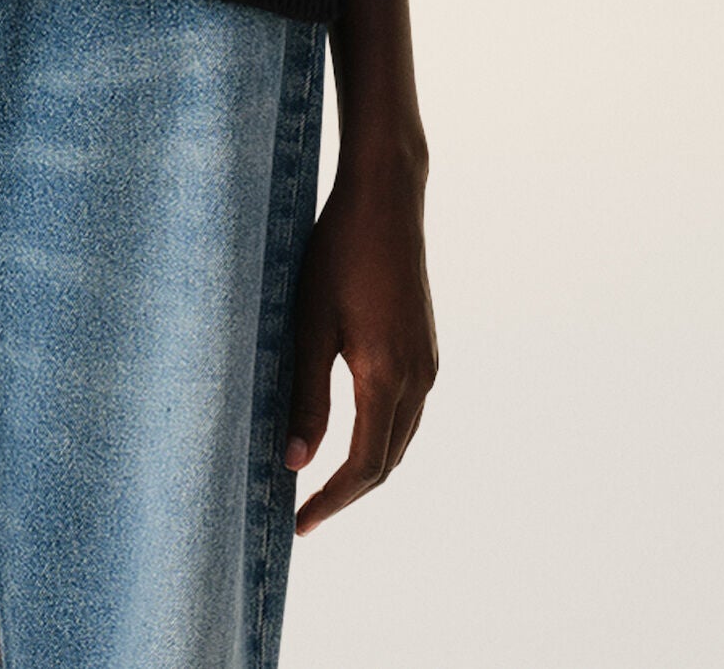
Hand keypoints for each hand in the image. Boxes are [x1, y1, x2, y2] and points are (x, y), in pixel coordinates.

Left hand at [282, 150, 436, 533]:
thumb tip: (296, 462)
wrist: (387, 200)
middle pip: (387, 461)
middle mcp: (418, 377)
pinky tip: (350, 431)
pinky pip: (407, 411)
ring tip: (322, 480)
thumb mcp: (309, 323)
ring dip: (366, 465)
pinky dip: (380, 435)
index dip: (332, 501)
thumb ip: (306, 396)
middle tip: (304, 511)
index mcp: (387, 377)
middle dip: (347, 492)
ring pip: (399, 438)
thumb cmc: (338, 253)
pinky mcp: (425, 346)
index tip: (299, 523)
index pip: (364, 466)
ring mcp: (427, 361)